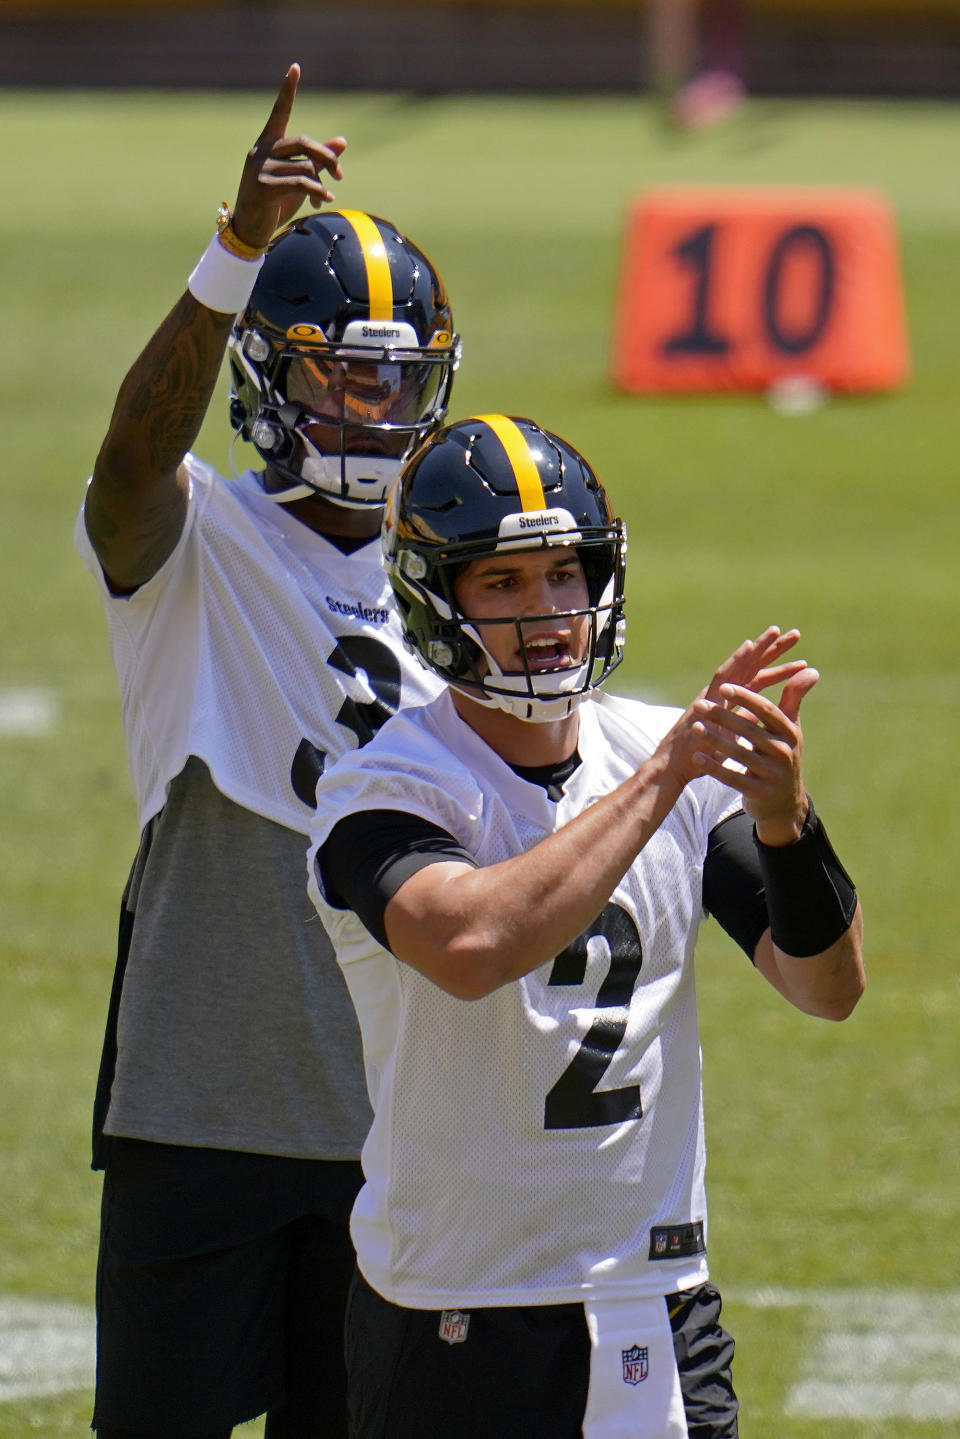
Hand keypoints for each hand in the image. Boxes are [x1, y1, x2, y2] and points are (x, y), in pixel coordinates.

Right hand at [230, 63, 346, 250]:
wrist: (251, 229)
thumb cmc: (275, 202)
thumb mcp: (300, 178)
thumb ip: (318, 160)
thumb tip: (343, 142)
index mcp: (268, 143)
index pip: (280, 111)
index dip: (288, 90)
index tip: (295, 67)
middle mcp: (261, 150)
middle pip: (304, 142)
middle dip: (326, 157)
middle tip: (340, 174)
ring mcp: (260, 168)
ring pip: (304, 167)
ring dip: (320, 184)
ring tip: (324, 198)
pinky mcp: (262, 187)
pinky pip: (300, 183)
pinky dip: (318, 191)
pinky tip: (325, 199)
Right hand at [655, 626, 808, 790]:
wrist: (675, 766)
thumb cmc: (701, 753)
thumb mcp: (731, 736)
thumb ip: (744, 722)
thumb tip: (761, 714)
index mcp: (731, 701)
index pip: (758, 680)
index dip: (779, 670)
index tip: (803, 662)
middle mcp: (722, 692)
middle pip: (752, 666)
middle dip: (773, 650)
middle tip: (796, 634)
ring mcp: (712, 693)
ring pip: (739, 664)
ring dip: (758, 647)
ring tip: (776, 632)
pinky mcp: (704, 698)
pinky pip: (722, 675)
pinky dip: (736, 659)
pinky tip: (749, 646)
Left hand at [692, 645, 818, 842]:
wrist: (785, 803)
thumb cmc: (782, 754)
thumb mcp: (790, 729)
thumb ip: (794, 699)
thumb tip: (812, 669)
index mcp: (790, 733)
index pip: (767, 711)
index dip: (746, 699)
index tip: (723, 687)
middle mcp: (784, 753)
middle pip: (749, 731)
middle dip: (722, 717)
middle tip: (700, 704)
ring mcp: (772, 775)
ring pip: (739, 755)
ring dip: (715, 740)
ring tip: (695, 727)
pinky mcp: (759, 793)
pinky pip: (733, 779)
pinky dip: (714, 768)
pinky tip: (696, 757)